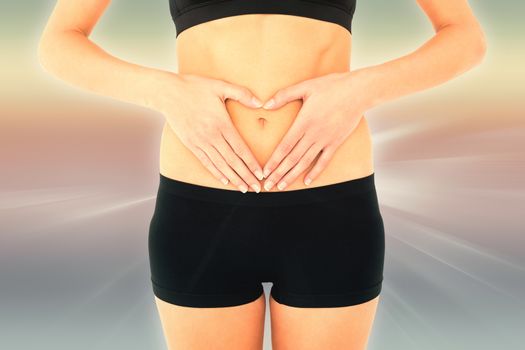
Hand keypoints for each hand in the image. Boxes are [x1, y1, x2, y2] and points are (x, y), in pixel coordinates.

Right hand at [154, 72, 264, 192]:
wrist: (167, 93)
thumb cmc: (195, 87)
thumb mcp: (220, 86)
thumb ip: (242, 94)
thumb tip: (261, 103)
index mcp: (222, 124)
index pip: (240, 149)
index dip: (252, 163)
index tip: (261, 174)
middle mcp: (212, 136)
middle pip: (232, 161)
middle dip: (246, 176)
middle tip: (257, 188)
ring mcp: (200, 142)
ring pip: (220, 165)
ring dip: (233, 178)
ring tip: (244, 189)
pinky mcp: (191, 144)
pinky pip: (206, 162)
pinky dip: (216, 172)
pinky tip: (225, 181)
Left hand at [260, 70, 372, 190]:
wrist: (359, 91)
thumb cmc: (332, 86)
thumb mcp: (305, 87)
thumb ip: (284, 95)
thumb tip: (265, 105)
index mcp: (303, 122)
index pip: (285, 146)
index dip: (274, 160)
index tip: (265, 171)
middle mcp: (313, 134)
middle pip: (292, 158)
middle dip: (278, 173)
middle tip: (267, 185)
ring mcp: (325, 140)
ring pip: (305, 162)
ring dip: (292, 175)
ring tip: (281, 186)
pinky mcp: (336, 142)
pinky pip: (324, 161)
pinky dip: (315, 172)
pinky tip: (306, 182)